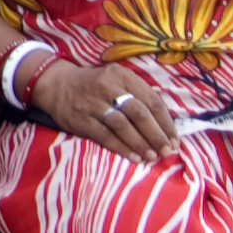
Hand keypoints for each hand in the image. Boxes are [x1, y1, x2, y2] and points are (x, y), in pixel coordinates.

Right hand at [27, 51, 175, 162]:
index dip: (166, 122)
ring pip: (122, 125)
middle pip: (139, 113)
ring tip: (152, 156)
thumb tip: (164, 126)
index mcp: (123, 76)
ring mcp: (93, 103)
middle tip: (166, 151)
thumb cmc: (96, 85)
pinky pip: (104, 136)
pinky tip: (133, 157)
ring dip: (140, 143)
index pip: (151, 100)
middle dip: (156, 134)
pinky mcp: (81, 119)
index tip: (175, 140)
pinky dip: (121, 147)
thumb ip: (139, 97)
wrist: (57, 84)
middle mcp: (109, 86)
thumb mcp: (118, 80)